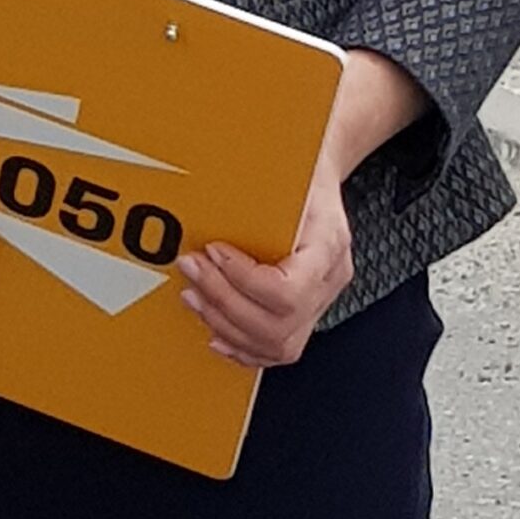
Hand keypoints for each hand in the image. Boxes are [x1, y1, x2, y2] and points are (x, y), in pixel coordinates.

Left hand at [178, 154, 354, 367]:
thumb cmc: (303, 171)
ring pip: (278, 343)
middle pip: (278, 323)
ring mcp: (321, 301)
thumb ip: (255, 191)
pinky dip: (243, 347)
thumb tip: (205, 196)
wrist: (319, 176)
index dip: (242, 279)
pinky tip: (215, 332)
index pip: (288, 291)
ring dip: (225, 324)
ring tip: (193, 295)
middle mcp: (329, 281)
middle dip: (222, 300)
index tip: (212, 251)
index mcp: (329, 247)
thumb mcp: (286, 172)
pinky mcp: (304, 311)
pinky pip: (278, 347)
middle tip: (190, 269)